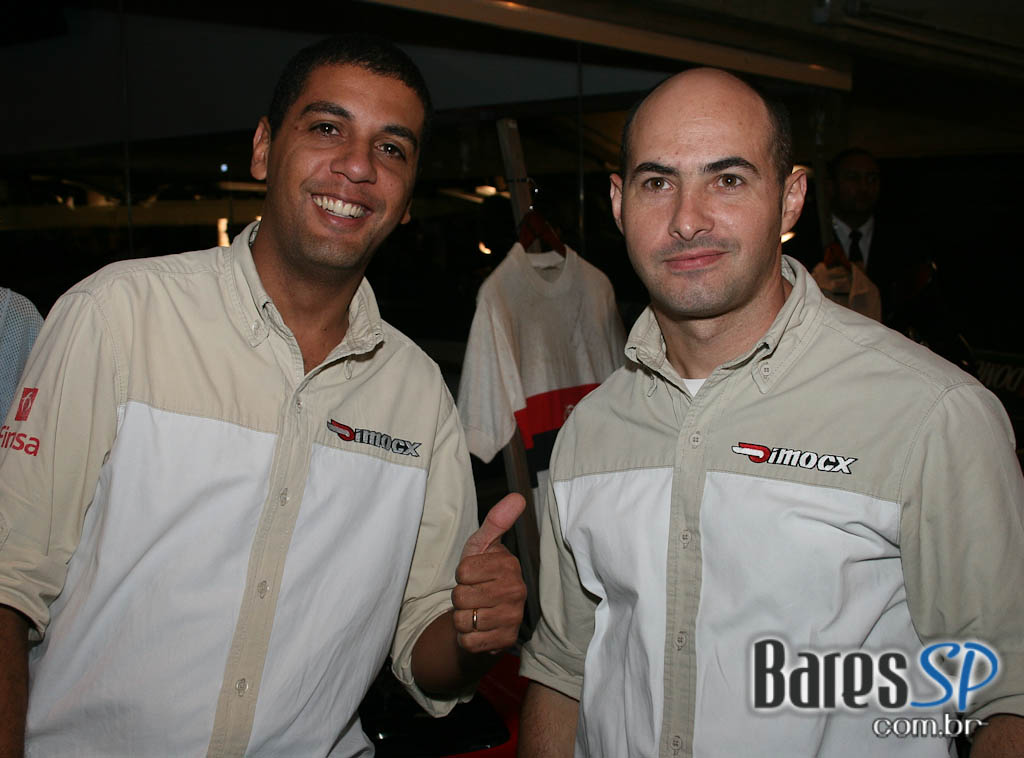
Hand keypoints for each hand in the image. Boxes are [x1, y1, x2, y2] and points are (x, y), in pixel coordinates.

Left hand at [452, 493, 526, 653]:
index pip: (463, 571)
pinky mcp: (505, 641)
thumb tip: (518, 497)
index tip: (472, 575)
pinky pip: (469, 641)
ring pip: (464, 620)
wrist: (484, 615)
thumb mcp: (482, 546)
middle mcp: (516, 591)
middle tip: (473, 595)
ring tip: (475, 611)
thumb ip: (496, 521)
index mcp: (509, 565)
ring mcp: (512, 617)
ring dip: (462, 618)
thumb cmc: (480, 575)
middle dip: (459, 598)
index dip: (460, 574)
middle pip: (461, 596)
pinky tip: (478, 629)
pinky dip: (467, 638)